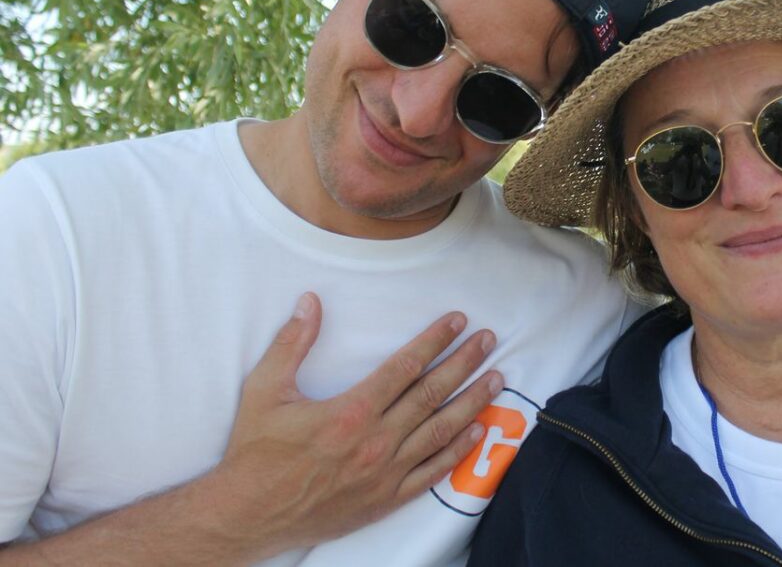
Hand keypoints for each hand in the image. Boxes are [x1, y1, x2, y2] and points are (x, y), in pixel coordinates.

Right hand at [207, 292, 502, 557]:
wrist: (249, 515)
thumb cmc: (255, 452)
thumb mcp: (264, 390)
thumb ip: (291, 343)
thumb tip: (310, 301)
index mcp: (350, 412)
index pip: (406, 366)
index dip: (435, 340)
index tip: (458, 320)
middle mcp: (375, 442)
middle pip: (432, 394)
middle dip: (465, 362)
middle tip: (489, 340)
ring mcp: (385, 474)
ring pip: (441, 431)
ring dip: (473, 402)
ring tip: (497, 378)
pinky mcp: (386, 500)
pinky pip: (432, 473)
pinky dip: (457, 450)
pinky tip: (476, 430)